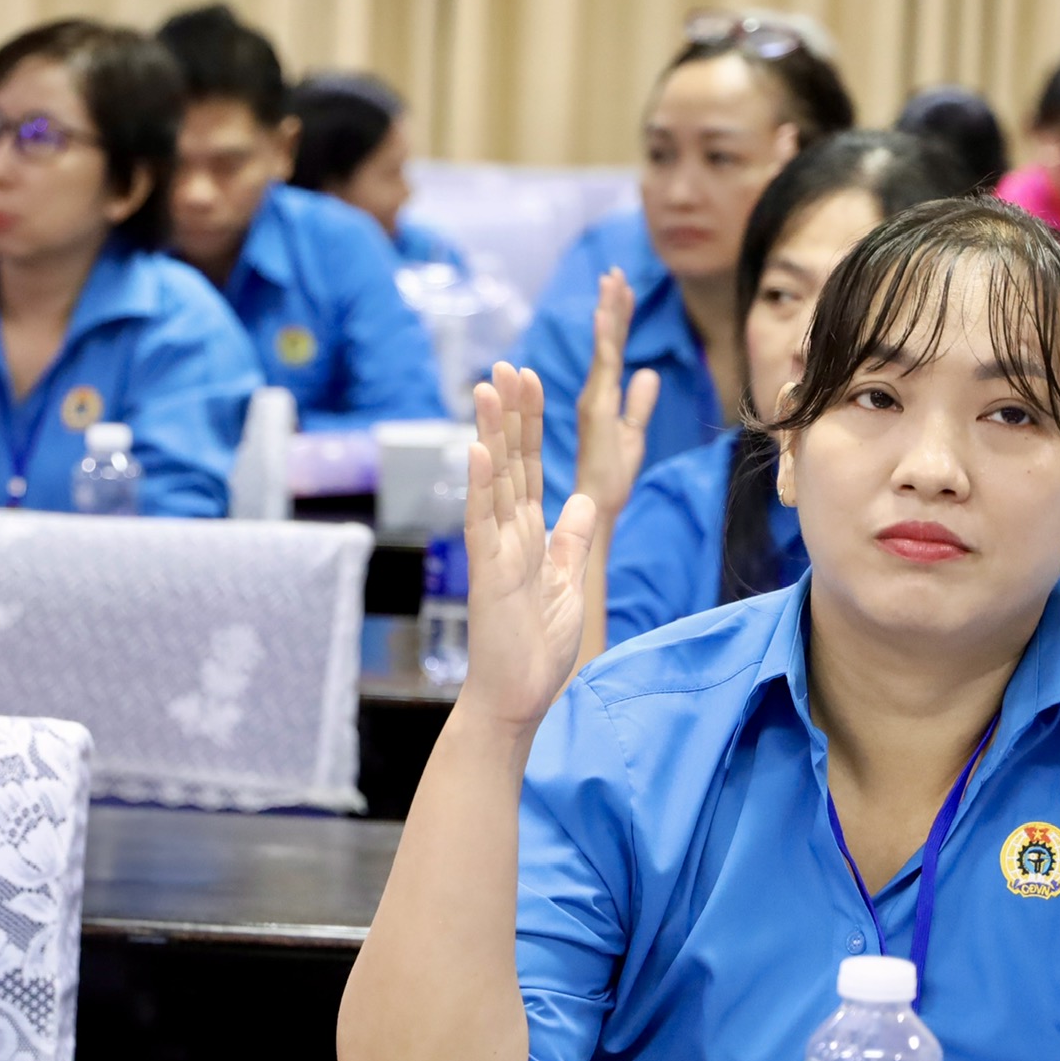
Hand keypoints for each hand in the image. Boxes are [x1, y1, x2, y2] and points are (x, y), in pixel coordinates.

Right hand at [456, 362, 599, 733]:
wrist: (518, 696)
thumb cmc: (537, 647)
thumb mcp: (568, 581)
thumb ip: (571, 540)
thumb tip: (581, 501)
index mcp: (529, 535)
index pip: (530, 467)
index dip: (530, 424)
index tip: (529, 381)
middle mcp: (507, 535)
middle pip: (510, 462)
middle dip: (510, 413)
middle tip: (506, 365)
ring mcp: (494, 551)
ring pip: (494, 482)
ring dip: (490, 434)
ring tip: (487, 389)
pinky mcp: (488, 574)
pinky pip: (483, 524)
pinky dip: (480, 488)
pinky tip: (478, 451)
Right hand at [573, 267, 660, 523]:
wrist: (599, 506)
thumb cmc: (611, 478)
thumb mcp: (633, 435)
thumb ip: (639, 404)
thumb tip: (648, 374)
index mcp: (603, 396)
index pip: (613, 350)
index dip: (618, 318)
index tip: (621, 287)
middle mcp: (595, 392)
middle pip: (607, 341)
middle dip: (612, 305)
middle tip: (615, 271)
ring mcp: (595, 398)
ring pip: (604, 346)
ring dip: (609, 312)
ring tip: (613, 280)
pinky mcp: (597, 407)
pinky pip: (604, 364)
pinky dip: (605, 336)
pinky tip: (607, 313)